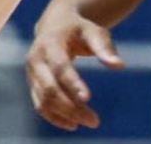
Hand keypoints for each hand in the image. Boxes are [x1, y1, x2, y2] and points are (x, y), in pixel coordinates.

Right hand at [26, 6, 124, 130]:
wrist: (55, 25)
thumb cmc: (79, 29)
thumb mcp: (93, 31)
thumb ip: (104, 47)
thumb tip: (118, 66)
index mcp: (50, 43)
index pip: (60, 66)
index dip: (72, 83)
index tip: (87, 99)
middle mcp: (35, 59)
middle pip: (49, 88)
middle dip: (70, 107)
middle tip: (94, 121)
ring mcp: (31, 73)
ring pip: (43, 100)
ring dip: (65, 115)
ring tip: (89, 122)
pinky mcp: (33, 84)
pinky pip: (40, 105)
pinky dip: (55, 117)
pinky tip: (73, 124)